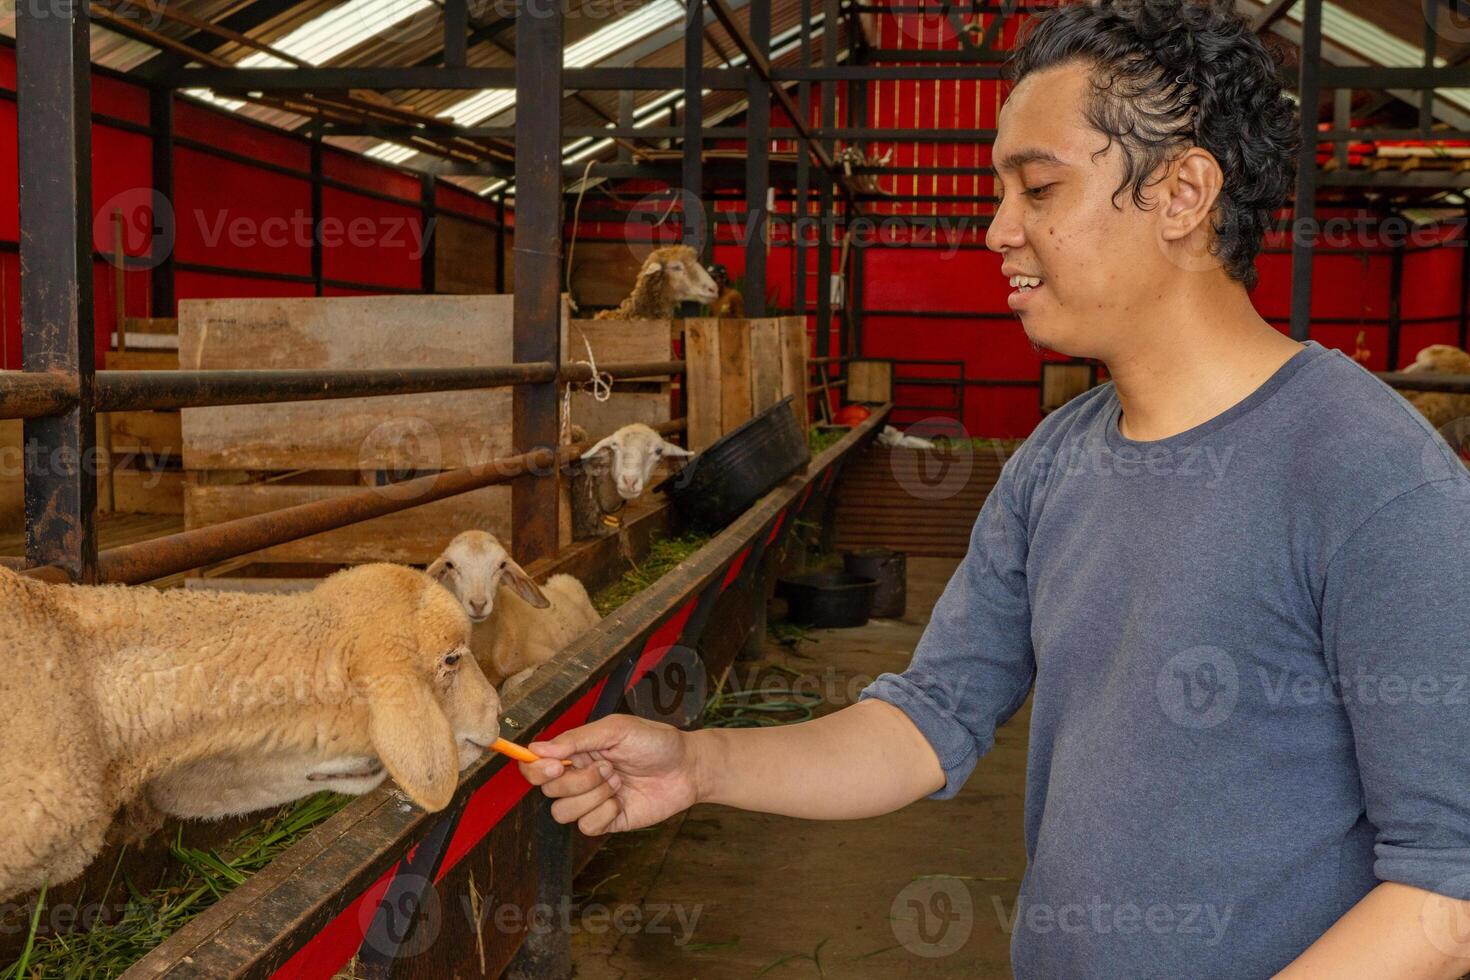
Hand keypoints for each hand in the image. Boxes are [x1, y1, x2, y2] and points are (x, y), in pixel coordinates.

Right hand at [518, 713, 703, 834]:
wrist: (687, 767)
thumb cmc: (654, 742)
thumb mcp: (615, 730)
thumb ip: (575, 739)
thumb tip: (536, 748)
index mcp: (575, 752)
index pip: (535, 766)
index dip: (535, 769)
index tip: (555, 766)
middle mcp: (578, 777)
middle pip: (548, 790)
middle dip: (578, 780)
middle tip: (608, 767)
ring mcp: (591, 801)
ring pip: (562, 812)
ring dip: (592, 796)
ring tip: (617, 781)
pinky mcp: (606, 821)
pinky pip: (586, 827)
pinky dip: (604, 813)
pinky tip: (621, 800)